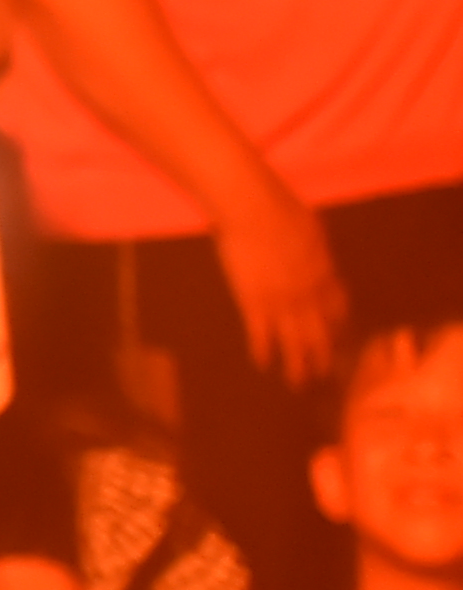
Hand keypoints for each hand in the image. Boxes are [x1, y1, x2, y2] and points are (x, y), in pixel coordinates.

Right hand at [219, 183, 349, 387]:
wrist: (252, 208)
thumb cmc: (280, 206)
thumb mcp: (310, 227)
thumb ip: (312, 247)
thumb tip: (312, 252)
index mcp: (323, 274)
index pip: (336, 307)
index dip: (338, 325)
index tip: (337, 336)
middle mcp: (308, 295)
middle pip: (320, 332)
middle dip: (324, 355)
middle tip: (326, 373)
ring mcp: (281, 302)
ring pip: (295, 341)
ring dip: (298, 364)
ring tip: (299, 382)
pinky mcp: (253, 303)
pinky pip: (261, 334)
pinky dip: (263, 351)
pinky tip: (263, 365)